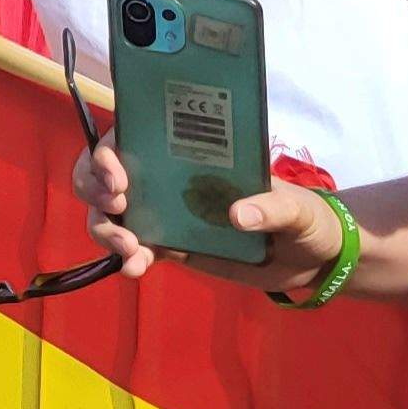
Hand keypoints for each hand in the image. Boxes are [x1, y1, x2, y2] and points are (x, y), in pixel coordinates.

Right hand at [74, 141, 342, 288]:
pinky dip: (127, 259)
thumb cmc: (306, 217)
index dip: (110, 150)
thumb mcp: (297, 206)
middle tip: (117, 207)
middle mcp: (167, 179)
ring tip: (130, 251)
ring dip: (106, 229)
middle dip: (94, 187)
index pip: (132, 137)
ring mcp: (164, 214)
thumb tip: (237, 215)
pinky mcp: (171, 247)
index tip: (118, 177)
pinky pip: (134, 249)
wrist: (314, 262)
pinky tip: (135, 270)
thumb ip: (271, 206)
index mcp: (190, 154)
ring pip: (110, 213)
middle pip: (104, 174)